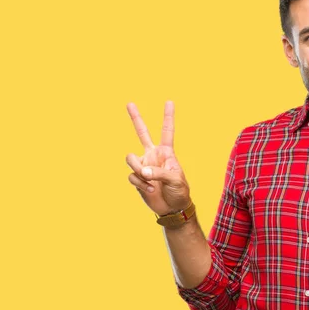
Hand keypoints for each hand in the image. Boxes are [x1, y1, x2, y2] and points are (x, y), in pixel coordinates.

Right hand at [126, 101, 189, 215]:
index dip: (168, 117)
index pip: (167, 131)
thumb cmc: (179, 192)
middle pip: (142, 133)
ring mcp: (143, 166)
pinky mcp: (137, 178)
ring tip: (149, 180)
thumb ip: (159, 173)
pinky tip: (150, 190)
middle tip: (129, 103)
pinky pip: (132, 176)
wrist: (172, 208)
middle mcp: (153, 155)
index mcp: (166, 152)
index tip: (169, 101)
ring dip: (139, 170)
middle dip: (135, 118)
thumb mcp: (175, 180)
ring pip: (130, 159)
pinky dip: (140, 184)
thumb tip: (143, 171)